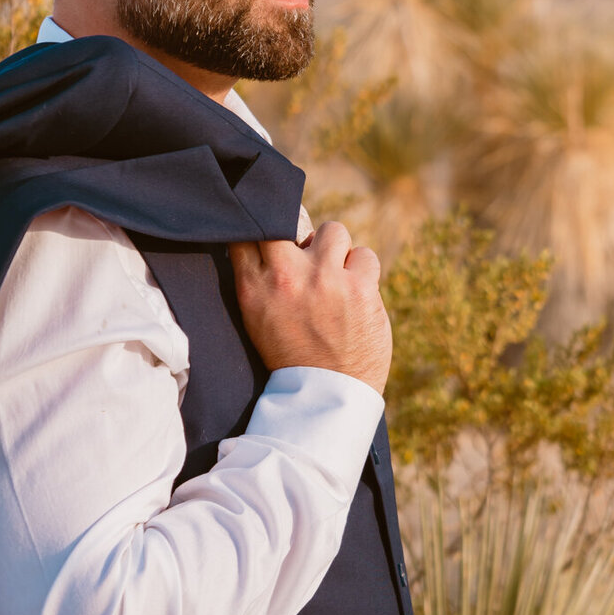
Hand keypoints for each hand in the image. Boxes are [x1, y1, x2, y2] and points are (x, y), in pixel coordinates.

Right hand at [228, 222, 391, 394]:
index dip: (262, 222)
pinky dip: (363, 271)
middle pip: (288, 218)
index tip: (273, 232)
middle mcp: (286, 277)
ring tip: (336, 279)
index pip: (248, 231)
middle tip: (307, 256)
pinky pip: (365, 255)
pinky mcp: (360, 288)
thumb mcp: (258, 318)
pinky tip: (357, 294)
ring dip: (337, 251)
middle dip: (299, 233)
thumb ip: (262, 279)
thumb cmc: (292, 357)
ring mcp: (325, 279)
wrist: (327, 396)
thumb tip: (277, 237)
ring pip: (334, 231)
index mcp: (254, 287)